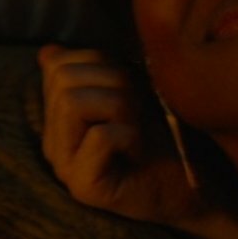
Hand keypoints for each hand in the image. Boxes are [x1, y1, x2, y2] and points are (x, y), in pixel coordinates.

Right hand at [38, 44, 209, 227]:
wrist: (190, 186)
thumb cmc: (162, 136)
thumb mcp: (129, 93)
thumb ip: (93, 72)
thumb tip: (47, 52)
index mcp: (59, 116)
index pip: (59, 65)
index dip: (102, 62)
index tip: (129, 86)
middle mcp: (53, 141)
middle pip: (64, 79)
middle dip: (114, 82)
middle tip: (136, 110)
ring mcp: (64, 166)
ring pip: (74, 102)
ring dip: (120, 106)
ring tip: (136, 127)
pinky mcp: (83, 186)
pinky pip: (100, 135)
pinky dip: (129, 135)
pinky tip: (137, 150)